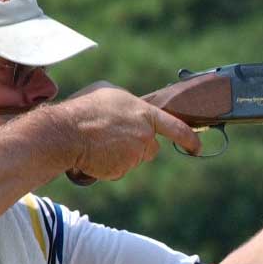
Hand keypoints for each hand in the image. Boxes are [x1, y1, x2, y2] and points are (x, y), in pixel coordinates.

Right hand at [50, 82, 202, 180]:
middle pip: (150, 147)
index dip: (188, 138)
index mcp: (144, 112)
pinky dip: (109, 165)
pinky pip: (120, 170)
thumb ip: (128, 104)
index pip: (175, 127)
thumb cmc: (82, 109)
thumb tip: (133, 109)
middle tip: (113, 140)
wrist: (65, 133)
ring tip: (98, 143)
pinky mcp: (123, 168)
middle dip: (137, 147)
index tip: (197, 147)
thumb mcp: (108, 94)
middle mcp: (144, 133)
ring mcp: (135, 153)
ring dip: (121, 155)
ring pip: (133, 159)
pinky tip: (95, 155)